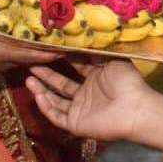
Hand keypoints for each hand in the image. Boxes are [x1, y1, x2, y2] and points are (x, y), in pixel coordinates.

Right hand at [0, 4, 62, 76]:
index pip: (29, 54)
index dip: (48, 52)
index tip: (66, 48)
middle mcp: (6, 60)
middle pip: (35, 57)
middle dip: (52, 50)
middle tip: (72, 40)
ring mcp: (4, 61)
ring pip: (30, 57)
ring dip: (45, 50)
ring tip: (63, 37)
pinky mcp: (2, 58)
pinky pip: (23, 55)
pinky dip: (34, 48)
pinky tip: (42, 38)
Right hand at [27, 59, 162, 144]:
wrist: (134, 108)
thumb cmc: (126, 82)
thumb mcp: (112, 59)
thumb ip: (96, 52)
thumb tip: (82, 39)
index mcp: (96, 77)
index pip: (75, 67)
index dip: (62, 59)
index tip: (49, 49)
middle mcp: (86, 93)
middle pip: (61, 83)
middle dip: (46, 74)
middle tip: (31, 63)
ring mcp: (80, 109)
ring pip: (55, 100)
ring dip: (41, 90)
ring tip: (28, 78)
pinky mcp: (75, 123)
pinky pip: (56, 116)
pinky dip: (46, 106)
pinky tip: (37, 94)